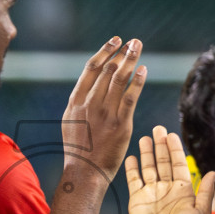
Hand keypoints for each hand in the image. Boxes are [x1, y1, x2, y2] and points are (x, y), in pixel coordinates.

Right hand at [62, 37, 144, 176]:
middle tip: (133, 42)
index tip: (115, 41)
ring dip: (130, 60)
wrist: (84, 172)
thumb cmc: (79, 148)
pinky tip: (143, 70)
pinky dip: (137, 81)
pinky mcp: (120, 125)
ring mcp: (105, 113)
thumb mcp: (71, 121)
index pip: (91, 68)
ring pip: (119, 79)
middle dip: (122, 52)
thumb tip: (88, 86)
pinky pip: (130, 98)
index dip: (105, 51)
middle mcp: (90, 104)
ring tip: (138, 48)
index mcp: (76, 101)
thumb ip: (80, 102)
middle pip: (108, 70)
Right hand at [125, 126, 214, 213]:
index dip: (175, 149)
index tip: (171, 135)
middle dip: (160, 145)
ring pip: (148, 167)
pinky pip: (134, 180)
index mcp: (182, 189)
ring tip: (145, 137)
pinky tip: (132, 156)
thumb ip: (206, 192)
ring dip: (146, 153)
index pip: (178, 163)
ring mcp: (151, 192)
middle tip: (158, 128)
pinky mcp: (137, 199)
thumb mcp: (202, 212)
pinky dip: (132, 168)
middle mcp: (166, 188)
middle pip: (163, 161)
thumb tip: (213, 172)